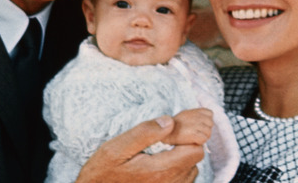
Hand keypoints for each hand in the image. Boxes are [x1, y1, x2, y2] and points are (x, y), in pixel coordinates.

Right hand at [76, 116, 203, 182]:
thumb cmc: (102, 174)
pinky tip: (158, 165)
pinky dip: (176, 170)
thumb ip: (144, 133)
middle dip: (184, 145)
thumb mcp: (116, 149)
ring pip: (190, 169)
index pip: (195, 149)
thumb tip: (170, 121)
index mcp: (160, 171)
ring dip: (180, 158)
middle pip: (195, 158)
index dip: (187, 135)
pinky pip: (182, 180)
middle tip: (164, 139)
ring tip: (159, 153)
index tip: (171, 130)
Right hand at [165, 108, 212, 145]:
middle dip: (206, 129)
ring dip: (203, 137)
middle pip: (210, 123)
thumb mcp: (185, 115)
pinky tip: (193, 141)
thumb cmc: (175, 127)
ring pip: (208, 132)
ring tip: (195, 137)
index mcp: (194, 111)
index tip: (201, 125)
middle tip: (198, 133)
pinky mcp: (193, 134)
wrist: (165, 134)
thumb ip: (196, 115)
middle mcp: (196, 116)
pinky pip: (204, 139)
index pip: (210, 113)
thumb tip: (206, 118)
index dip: (207, 120)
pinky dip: (200, 142)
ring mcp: (195, 125)